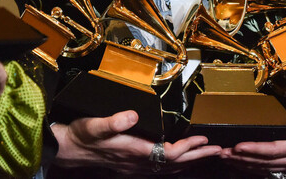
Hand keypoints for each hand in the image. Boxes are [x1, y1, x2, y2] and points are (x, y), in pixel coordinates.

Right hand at [52, 110, 221, 173]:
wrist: (66, 151)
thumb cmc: (80, 136)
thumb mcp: (94, 124)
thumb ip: (114, 120)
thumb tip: (134, 115)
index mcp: (134, 151)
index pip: (170, 154)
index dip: (189, 147)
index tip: (204, 139)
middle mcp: (138, 163)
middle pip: (175, 165)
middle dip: (198, 157)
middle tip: (218, 151)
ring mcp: (134, 168)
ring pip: (170, 170)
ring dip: (190, 162)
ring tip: (206, 155)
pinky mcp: (130, 167)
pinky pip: (160, 170)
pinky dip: (175, 166)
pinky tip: (179, 163)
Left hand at [220, 97, 285, 172]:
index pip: (274, 150)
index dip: (255, 149)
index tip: (239, 146)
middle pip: (265, 161)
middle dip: (243, 158)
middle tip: (223, 152)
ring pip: (265, 167)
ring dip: (244, 164)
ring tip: (226, 157)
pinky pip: (269, 168)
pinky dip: (252, 167)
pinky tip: (239, 163)